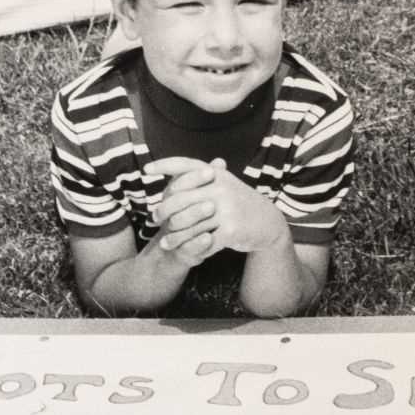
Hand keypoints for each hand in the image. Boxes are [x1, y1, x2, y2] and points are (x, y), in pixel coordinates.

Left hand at [147, 156, 288, 256]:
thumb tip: (172, 177)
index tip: (146, 170)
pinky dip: (187, 246)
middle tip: (155, 219)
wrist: (268, 223)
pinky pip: (201, 240)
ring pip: (188, 223)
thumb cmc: (239, 204)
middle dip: (163, 210)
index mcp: (216, 174)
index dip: (164, 165)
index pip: (186, 165)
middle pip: (179, 199)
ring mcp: (227, 209)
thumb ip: (200, 181)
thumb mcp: (224, 186)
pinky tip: (176, 249)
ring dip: (173, 235)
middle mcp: (221, 188)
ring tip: (163, 242)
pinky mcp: (231, 230)